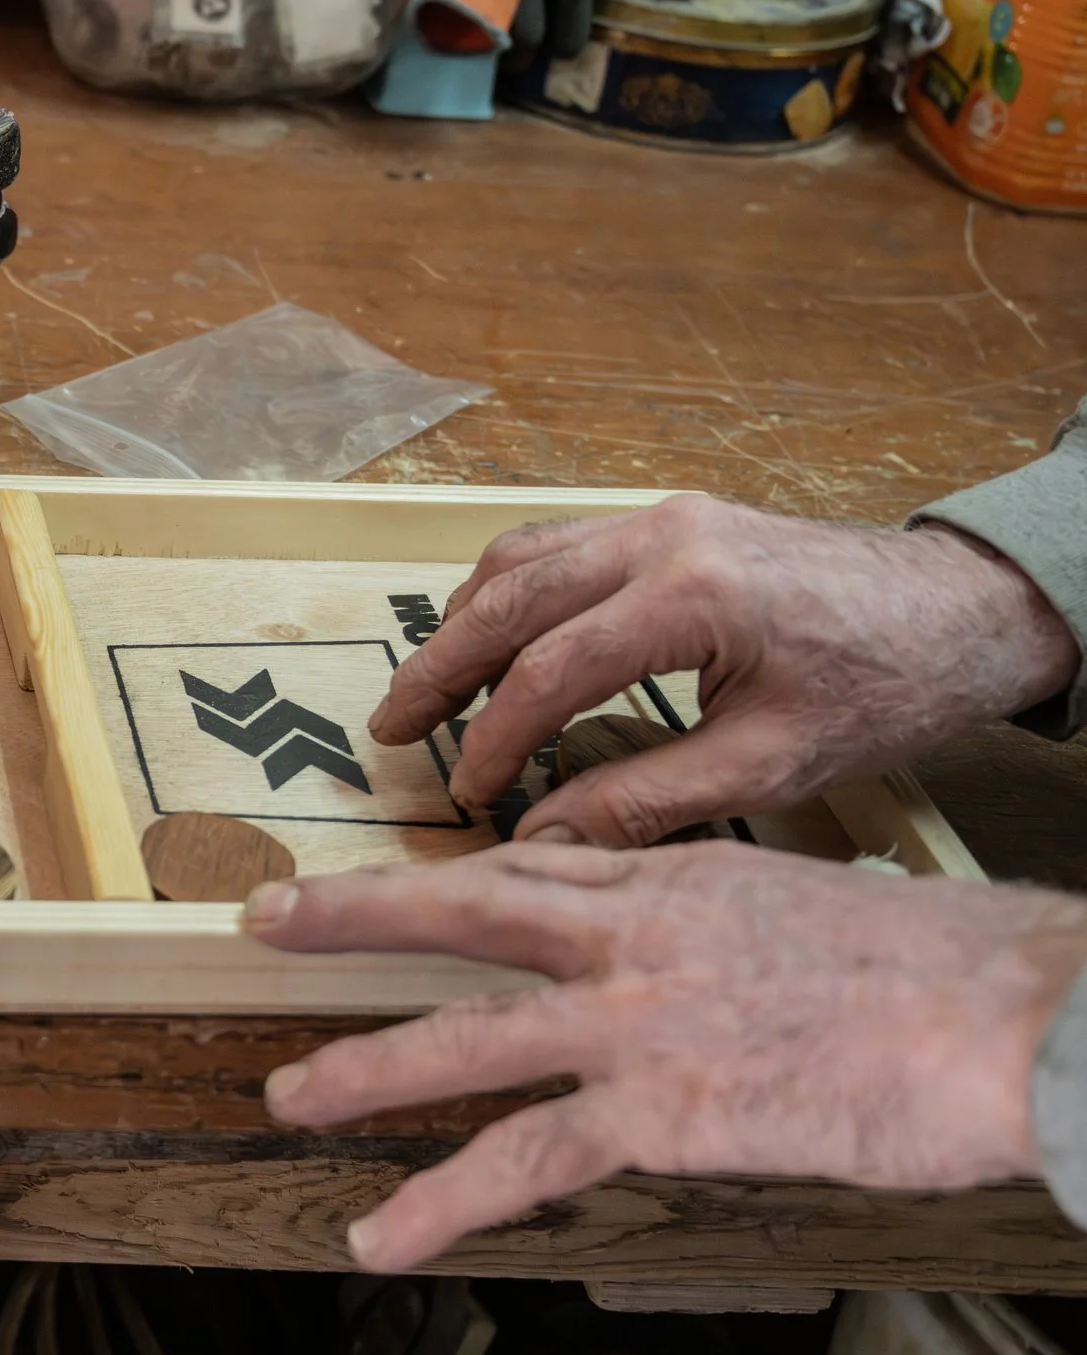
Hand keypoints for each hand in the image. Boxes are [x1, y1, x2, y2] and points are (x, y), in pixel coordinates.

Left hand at [245, 842, 1086, 1272]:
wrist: (1014, 1012)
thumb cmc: (944, 971)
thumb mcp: (809, 911)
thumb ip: (724, 928)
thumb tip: (701, 953)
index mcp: (676, 881)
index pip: (528, 864)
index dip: (440, 867)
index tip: (376, 870)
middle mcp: (636, 933)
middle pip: (462, 908)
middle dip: (351, 912)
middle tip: (260, 918)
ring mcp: (637, 1019)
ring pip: (463, 1037)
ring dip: (364, 1067)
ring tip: (286, 1093)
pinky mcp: (662, 1111)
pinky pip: (523, 1160)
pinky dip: (441, 1202)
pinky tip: (384, 1236)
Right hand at [371, 496, 1079, 845]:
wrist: (963, 610)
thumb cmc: (887, 686)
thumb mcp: (771, 763)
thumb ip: (646, 799)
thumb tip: (544, 838)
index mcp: (694, 596)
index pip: (551, 669)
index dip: (494, 738)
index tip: (469, 791)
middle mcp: (665, 537)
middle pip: (509, 596)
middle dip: (441, 667)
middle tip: (392, 728)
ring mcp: (664, 516)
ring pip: (521, 557)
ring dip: (465, 623)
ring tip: (430, 691)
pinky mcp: (671, 518)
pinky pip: (557, 545)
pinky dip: (508, 594)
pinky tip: (494, 643)